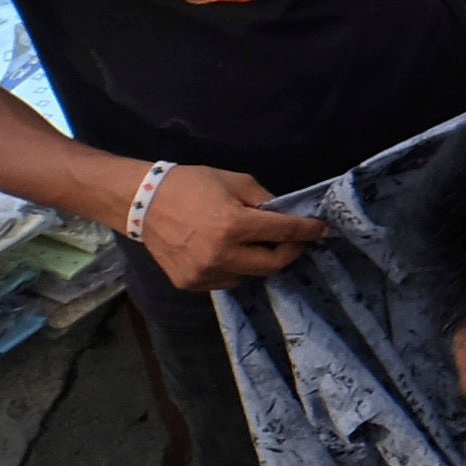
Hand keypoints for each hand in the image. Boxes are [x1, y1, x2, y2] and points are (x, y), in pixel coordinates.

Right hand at [133, 161, 326, 293]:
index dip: (308, 231)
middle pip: (273, 265)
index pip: (284, 233)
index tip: (322, 229)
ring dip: (259, 260)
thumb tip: (288, 215)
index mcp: (234, 225)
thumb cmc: (192, 185)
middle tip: (295, 240)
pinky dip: (235, 268)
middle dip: (290, 251)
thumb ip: (265, 201)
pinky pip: (226, 281)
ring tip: (253, 242)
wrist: (143, 202)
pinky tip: (227, 251)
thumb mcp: (236, 181)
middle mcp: (221, 255)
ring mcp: (204, 274)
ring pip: (250, 275)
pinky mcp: (189, 284)